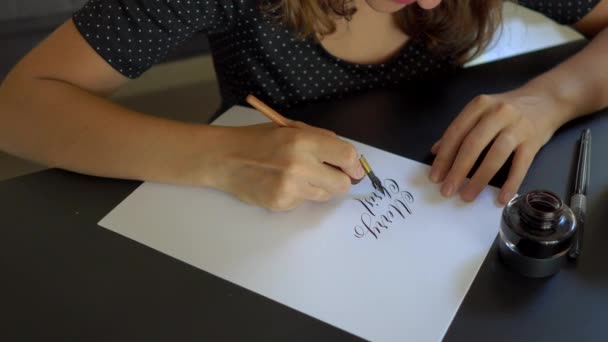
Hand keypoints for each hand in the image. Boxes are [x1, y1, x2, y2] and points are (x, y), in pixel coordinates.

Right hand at [206, 122, 364, 210]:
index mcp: (304, 141)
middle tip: (330, 175)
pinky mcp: (281, 203)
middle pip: (341, 184)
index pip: (346, 156)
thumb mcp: (290, 129)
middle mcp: (300, 165)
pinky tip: (280, 183)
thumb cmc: (257, 140)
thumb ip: (319, 140)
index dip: (355, 165)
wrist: (224, 158)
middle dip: (339, 181)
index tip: (354, 170)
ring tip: (296, 175)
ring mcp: (290, 188)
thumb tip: (346, 158)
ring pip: (324, 195)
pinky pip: (303, 202)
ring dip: (317, 187)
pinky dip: (298, 195)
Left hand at [429, 90, 567, 204]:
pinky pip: (521, 165)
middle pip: (473, 144)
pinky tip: (501, 198)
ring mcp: (517, 126)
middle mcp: (497, 113)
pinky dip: (510, 183)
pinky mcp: (534, 140)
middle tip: (447, 190)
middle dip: (457, 170)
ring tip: (467, 195)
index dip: (444, 156)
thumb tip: (435, 151)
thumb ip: (460, 130)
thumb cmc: (508, 109)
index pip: (456, 133)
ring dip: (479, 178)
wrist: (546, 99)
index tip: (435, 177)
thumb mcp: (482, 111)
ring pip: (495, 155)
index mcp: (480, 105)